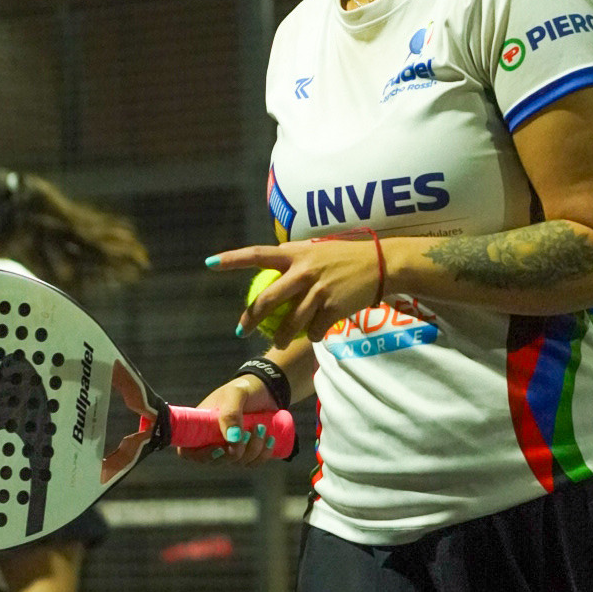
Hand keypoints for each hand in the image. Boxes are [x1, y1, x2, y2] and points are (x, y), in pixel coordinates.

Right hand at [176, 376, 280, 466]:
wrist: (267, 390)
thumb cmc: (245, 389)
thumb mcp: (236, 394)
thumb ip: (230, 413)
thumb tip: (231, 440)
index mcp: (201, 427)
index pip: (189, 451)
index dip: (201, 456)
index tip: (220, 449)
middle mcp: (213, 440)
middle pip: (216, 462)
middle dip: (235, 452)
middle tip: (249, 433)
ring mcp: (230, 448)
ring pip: (238, 463)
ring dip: (253, 449)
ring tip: (262, 428)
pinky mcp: (247, 451)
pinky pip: (253, 463)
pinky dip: (263, 455)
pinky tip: (270, 440)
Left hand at [208, 238, 382, 347]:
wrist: (384, 264)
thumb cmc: (348, 256)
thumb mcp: (318, 250)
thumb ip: (297, 260)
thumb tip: (276, 273)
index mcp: (296, 253)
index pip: (257, 255)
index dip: (232, 259)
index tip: (209, 263)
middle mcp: (303, 271)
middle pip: (267, 301)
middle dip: (250, 320)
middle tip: (241, 332)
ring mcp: (318, 291)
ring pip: (290, 323)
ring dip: (282, 336)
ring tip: (280, 341)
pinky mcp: (333, 308)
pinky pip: (315, 330)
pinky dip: (314, 335)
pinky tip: (317, 333)